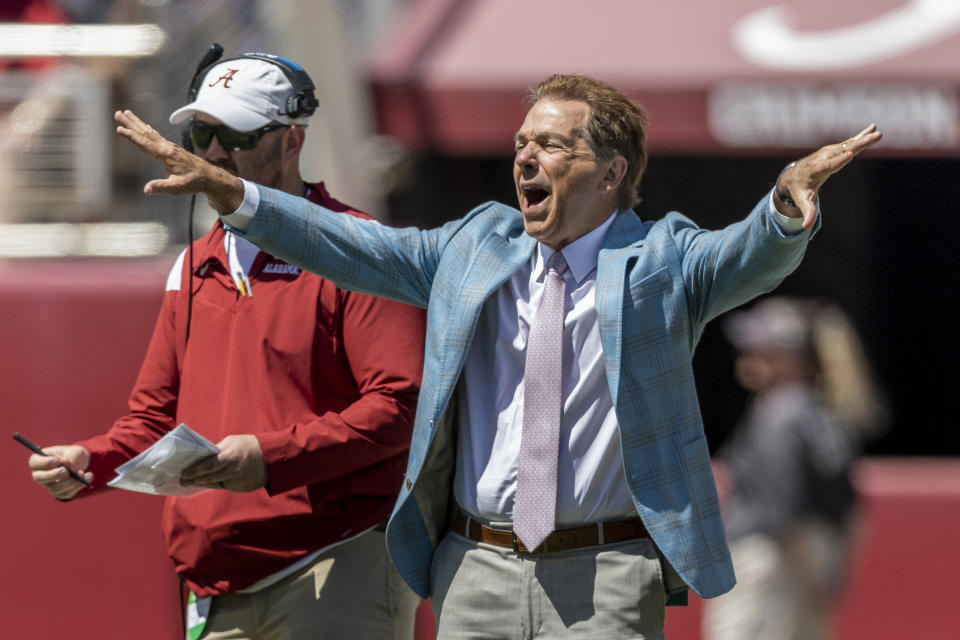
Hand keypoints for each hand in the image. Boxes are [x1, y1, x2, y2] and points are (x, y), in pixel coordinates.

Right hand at [28, 445, 92, 500]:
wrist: (81, 462)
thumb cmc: (73, 454)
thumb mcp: (74, 451)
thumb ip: (70, 457)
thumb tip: (66, 464)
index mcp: (41, 459)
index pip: (34, 462)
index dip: (43, 463)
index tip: (56, 461)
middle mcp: (42, 474)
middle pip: (39, 478)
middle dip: (53, 475)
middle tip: (66, 471)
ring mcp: (49, 485)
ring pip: (55, 488)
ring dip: (70, 481)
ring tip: (82, 472)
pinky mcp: (60, 493)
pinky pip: (67, 493)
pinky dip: (79, 485)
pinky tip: (88, 477)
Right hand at [114, 110, 243, 212]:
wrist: (209, 176)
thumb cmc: (193, 182)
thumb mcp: (177, 188)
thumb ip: (161, 187)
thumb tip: (146, 190)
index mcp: (167, 155)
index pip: (145, 144)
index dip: (132, 137)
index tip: (119, 129)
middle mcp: (167, 147)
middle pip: (145, 133)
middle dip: (131, 123)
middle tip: (118, 113)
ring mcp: (170, 146)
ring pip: (150, 132)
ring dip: (137, 123)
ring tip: (126, 113)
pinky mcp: (172, 148)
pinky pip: (156, 136)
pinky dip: (147, 129)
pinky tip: (144, 125)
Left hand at [179, 434, 266, 491]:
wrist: (273, 457)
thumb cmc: (250, 445)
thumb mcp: (233, 441)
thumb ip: (218, 449)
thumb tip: (203, 457)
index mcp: (229, 457)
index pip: (206, 467)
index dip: (193, 472)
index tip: (183, 474)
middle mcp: (233, 471)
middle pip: (209, 478)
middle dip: (194, 479)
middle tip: (183, 481)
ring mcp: (238, 481)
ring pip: (216, 484)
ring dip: (205, 483)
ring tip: (194, 481)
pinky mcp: (243, 488)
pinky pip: (227, 486)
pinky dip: (220, 483)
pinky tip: (213, 481)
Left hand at [775, 124, 882, 228]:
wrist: (793, 175)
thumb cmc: (799, 190)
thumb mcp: (802, 201)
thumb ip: (807, 212)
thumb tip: (806, 226)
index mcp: (816, 170)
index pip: (828, 165)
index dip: (839, 160)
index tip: (850, 154)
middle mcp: (823, 158)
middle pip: (842, 151)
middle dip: (857, 145)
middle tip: (872, 138)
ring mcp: (829, 152)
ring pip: (848, 145)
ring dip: (863, 139)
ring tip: (878, 133)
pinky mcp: (835, 150)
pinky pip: (849, 142)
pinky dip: (861, 136)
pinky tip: (873, 129)